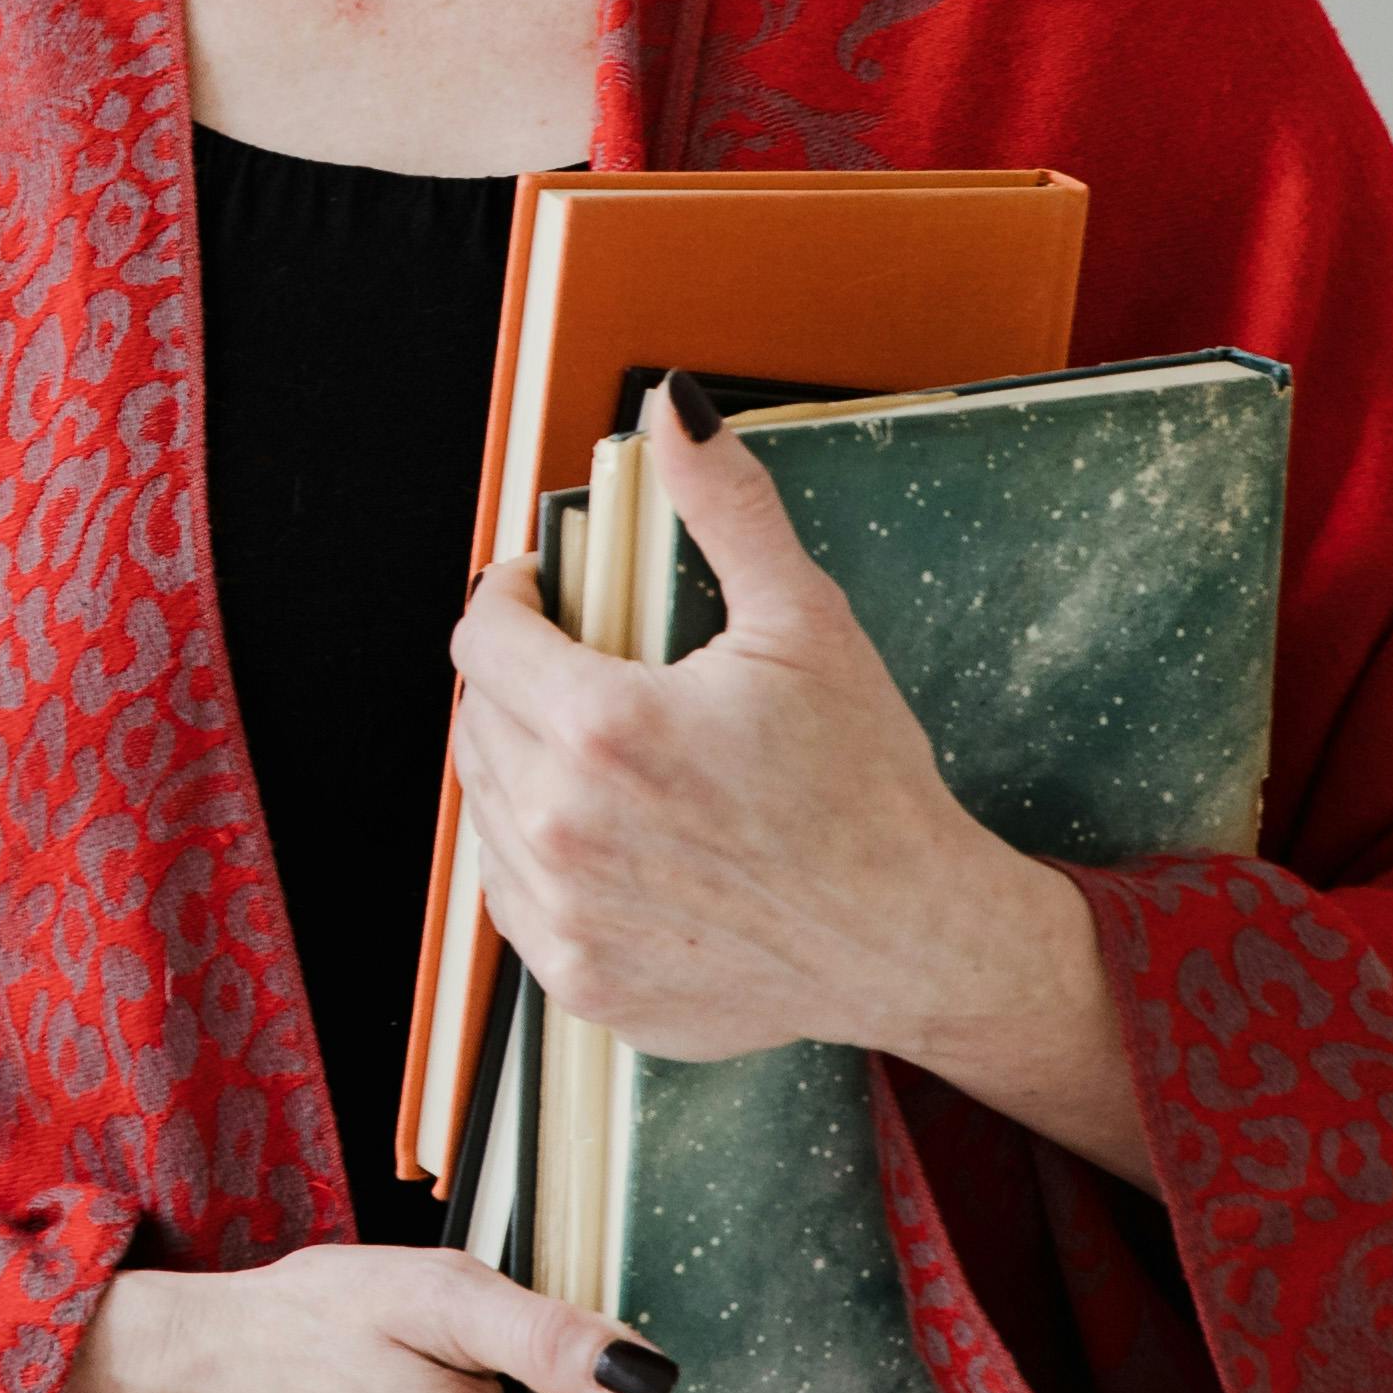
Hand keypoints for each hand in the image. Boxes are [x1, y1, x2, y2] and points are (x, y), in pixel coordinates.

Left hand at [448, 387, 1161, 1184]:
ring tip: (601, 749)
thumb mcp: (805, 621)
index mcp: (601, 729)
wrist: (914, 938)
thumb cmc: (867, 785)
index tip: (540, 592)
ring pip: (487, 808)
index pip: (483, 637)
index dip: (508, 598)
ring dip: (522, 763)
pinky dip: (540, 854)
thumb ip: (724, 507)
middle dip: (520, 678)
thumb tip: (675, 409)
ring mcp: (565, 917)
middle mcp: (563, 829)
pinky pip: (513, 894)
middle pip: (478, 719)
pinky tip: (611, 832)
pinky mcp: (580, 982)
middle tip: (584, 666)